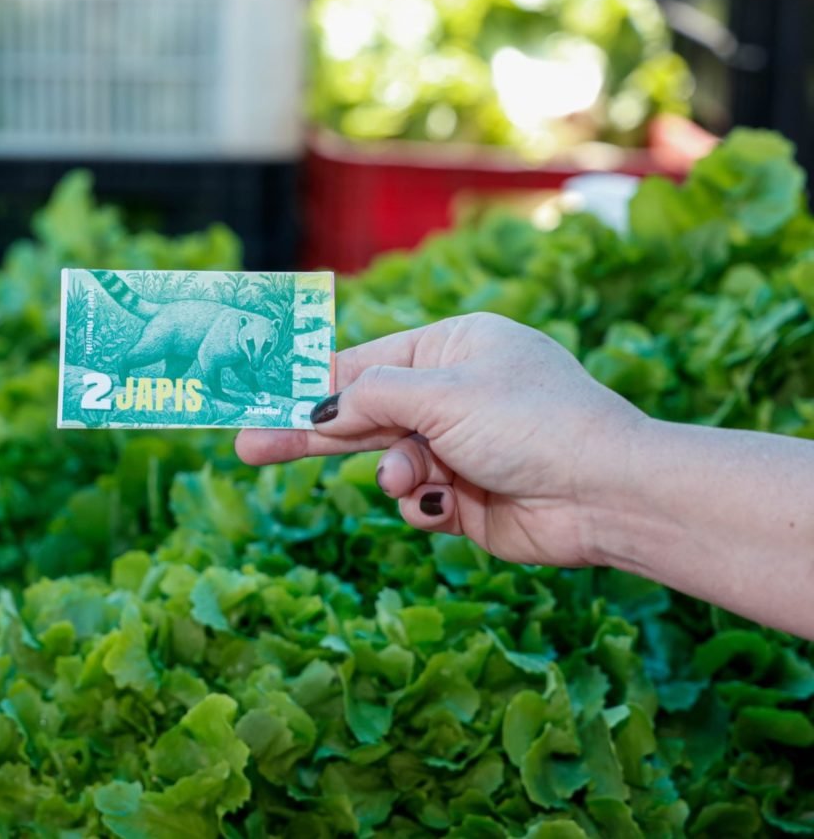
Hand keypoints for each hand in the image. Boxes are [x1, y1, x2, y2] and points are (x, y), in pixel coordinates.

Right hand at [236, 313, 647, 567]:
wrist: (606, 494)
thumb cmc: (531, 423)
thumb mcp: (441, 395)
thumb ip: (371, 398)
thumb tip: (321, 409)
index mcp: (454, 348)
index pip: (364, 363)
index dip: (309, 382)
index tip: (258, 396)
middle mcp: (456, 394)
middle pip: (364, 413)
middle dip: (310, 433)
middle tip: (246, 446)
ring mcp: (460, 447)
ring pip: (388, 461)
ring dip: (395, 473)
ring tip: (412, 482)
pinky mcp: (466, 496)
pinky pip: (416, 498)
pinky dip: (423, 503)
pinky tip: (445, 504)